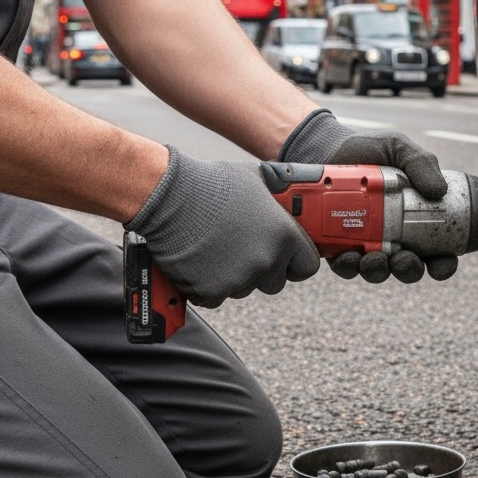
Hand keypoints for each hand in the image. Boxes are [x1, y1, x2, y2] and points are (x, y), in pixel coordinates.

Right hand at [125, 146, 319, 307]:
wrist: (170, 196)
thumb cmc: (212, 183)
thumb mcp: (256, 180)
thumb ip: (277, 197)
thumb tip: (289, 193)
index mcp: (284, 236)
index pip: (307, 266)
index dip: (296, 263)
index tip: (286, 260)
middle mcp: (266, 261)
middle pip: (275, 283)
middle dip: (262, 271)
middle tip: (242, 251)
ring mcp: (239, 279)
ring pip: (243, 289)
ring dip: (233, 277)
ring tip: (215, 249)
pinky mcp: (211, 290)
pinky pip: (215, 297)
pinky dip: (206, 285)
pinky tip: (199, 261)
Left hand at [279, 109, 457, 283]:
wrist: (325, 147)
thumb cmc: (367, 149)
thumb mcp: (398, 147)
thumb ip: (420, 162)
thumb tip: (439, 190)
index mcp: (415, 220)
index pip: (437, 251)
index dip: (443, 264)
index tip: (441, 264)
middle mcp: (393, 237)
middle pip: (408, 268)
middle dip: (409, 270)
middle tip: (404, 258)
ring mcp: (365, 244)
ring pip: (377, 271)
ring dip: (378, 270)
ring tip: (374, 258)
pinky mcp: (338, 247)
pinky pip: (346, 266)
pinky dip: (349, 266)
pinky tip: (348, 256)